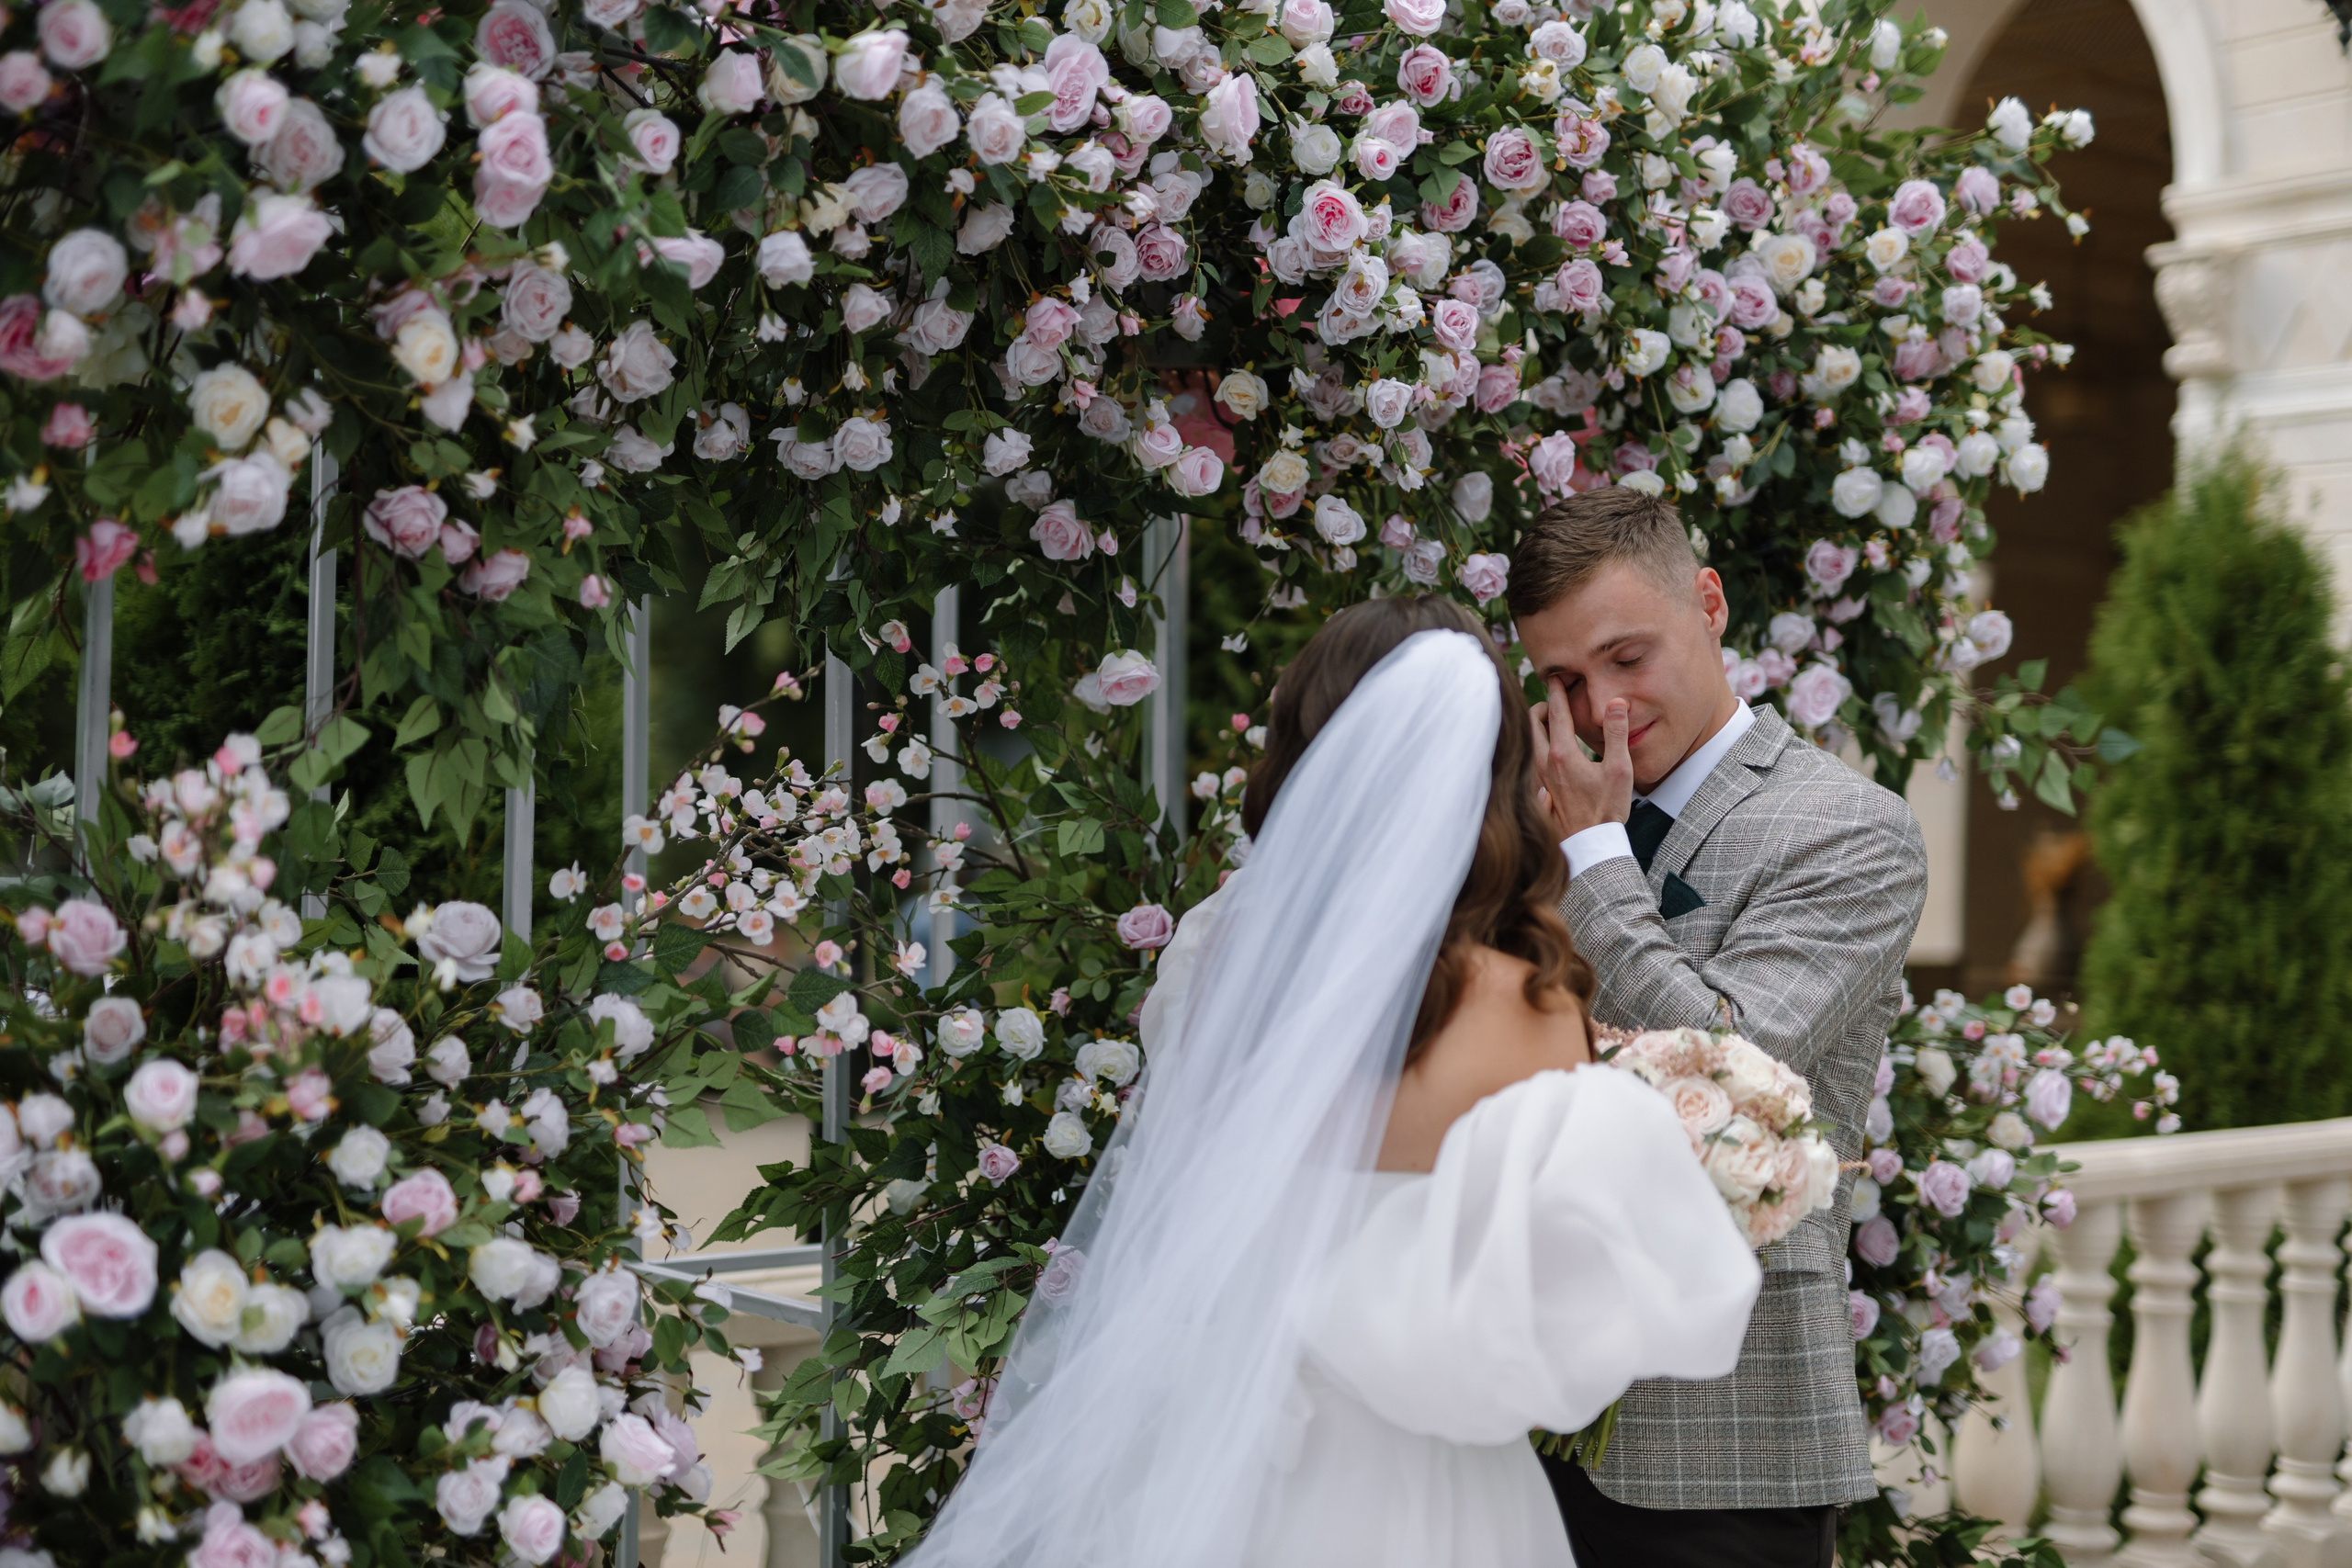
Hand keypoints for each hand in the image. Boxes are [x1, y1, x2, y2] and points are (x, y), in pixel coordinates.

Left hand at [1529, 678, 1632, 840]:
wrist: (1590, 843)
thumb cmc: (1607, 808)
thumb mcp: (1619, 769)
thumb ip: (1616, 733)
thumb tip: (1616, 702)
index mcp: (1563, 753)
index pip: (1555, 712)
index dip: (1557, 691)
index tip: (1557, 676)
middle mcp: (1545, 762)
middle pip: (1533, 722)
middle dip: (1542, 704)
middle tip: (1555, 696)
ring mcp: (1540, 775)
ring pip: (1532, 739)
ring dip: (1540, 723)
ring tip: (1553, 715)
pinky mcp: (1542, 787)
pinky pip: (1534, 756)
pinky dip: (1540, 741)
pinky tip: (1552, 746)